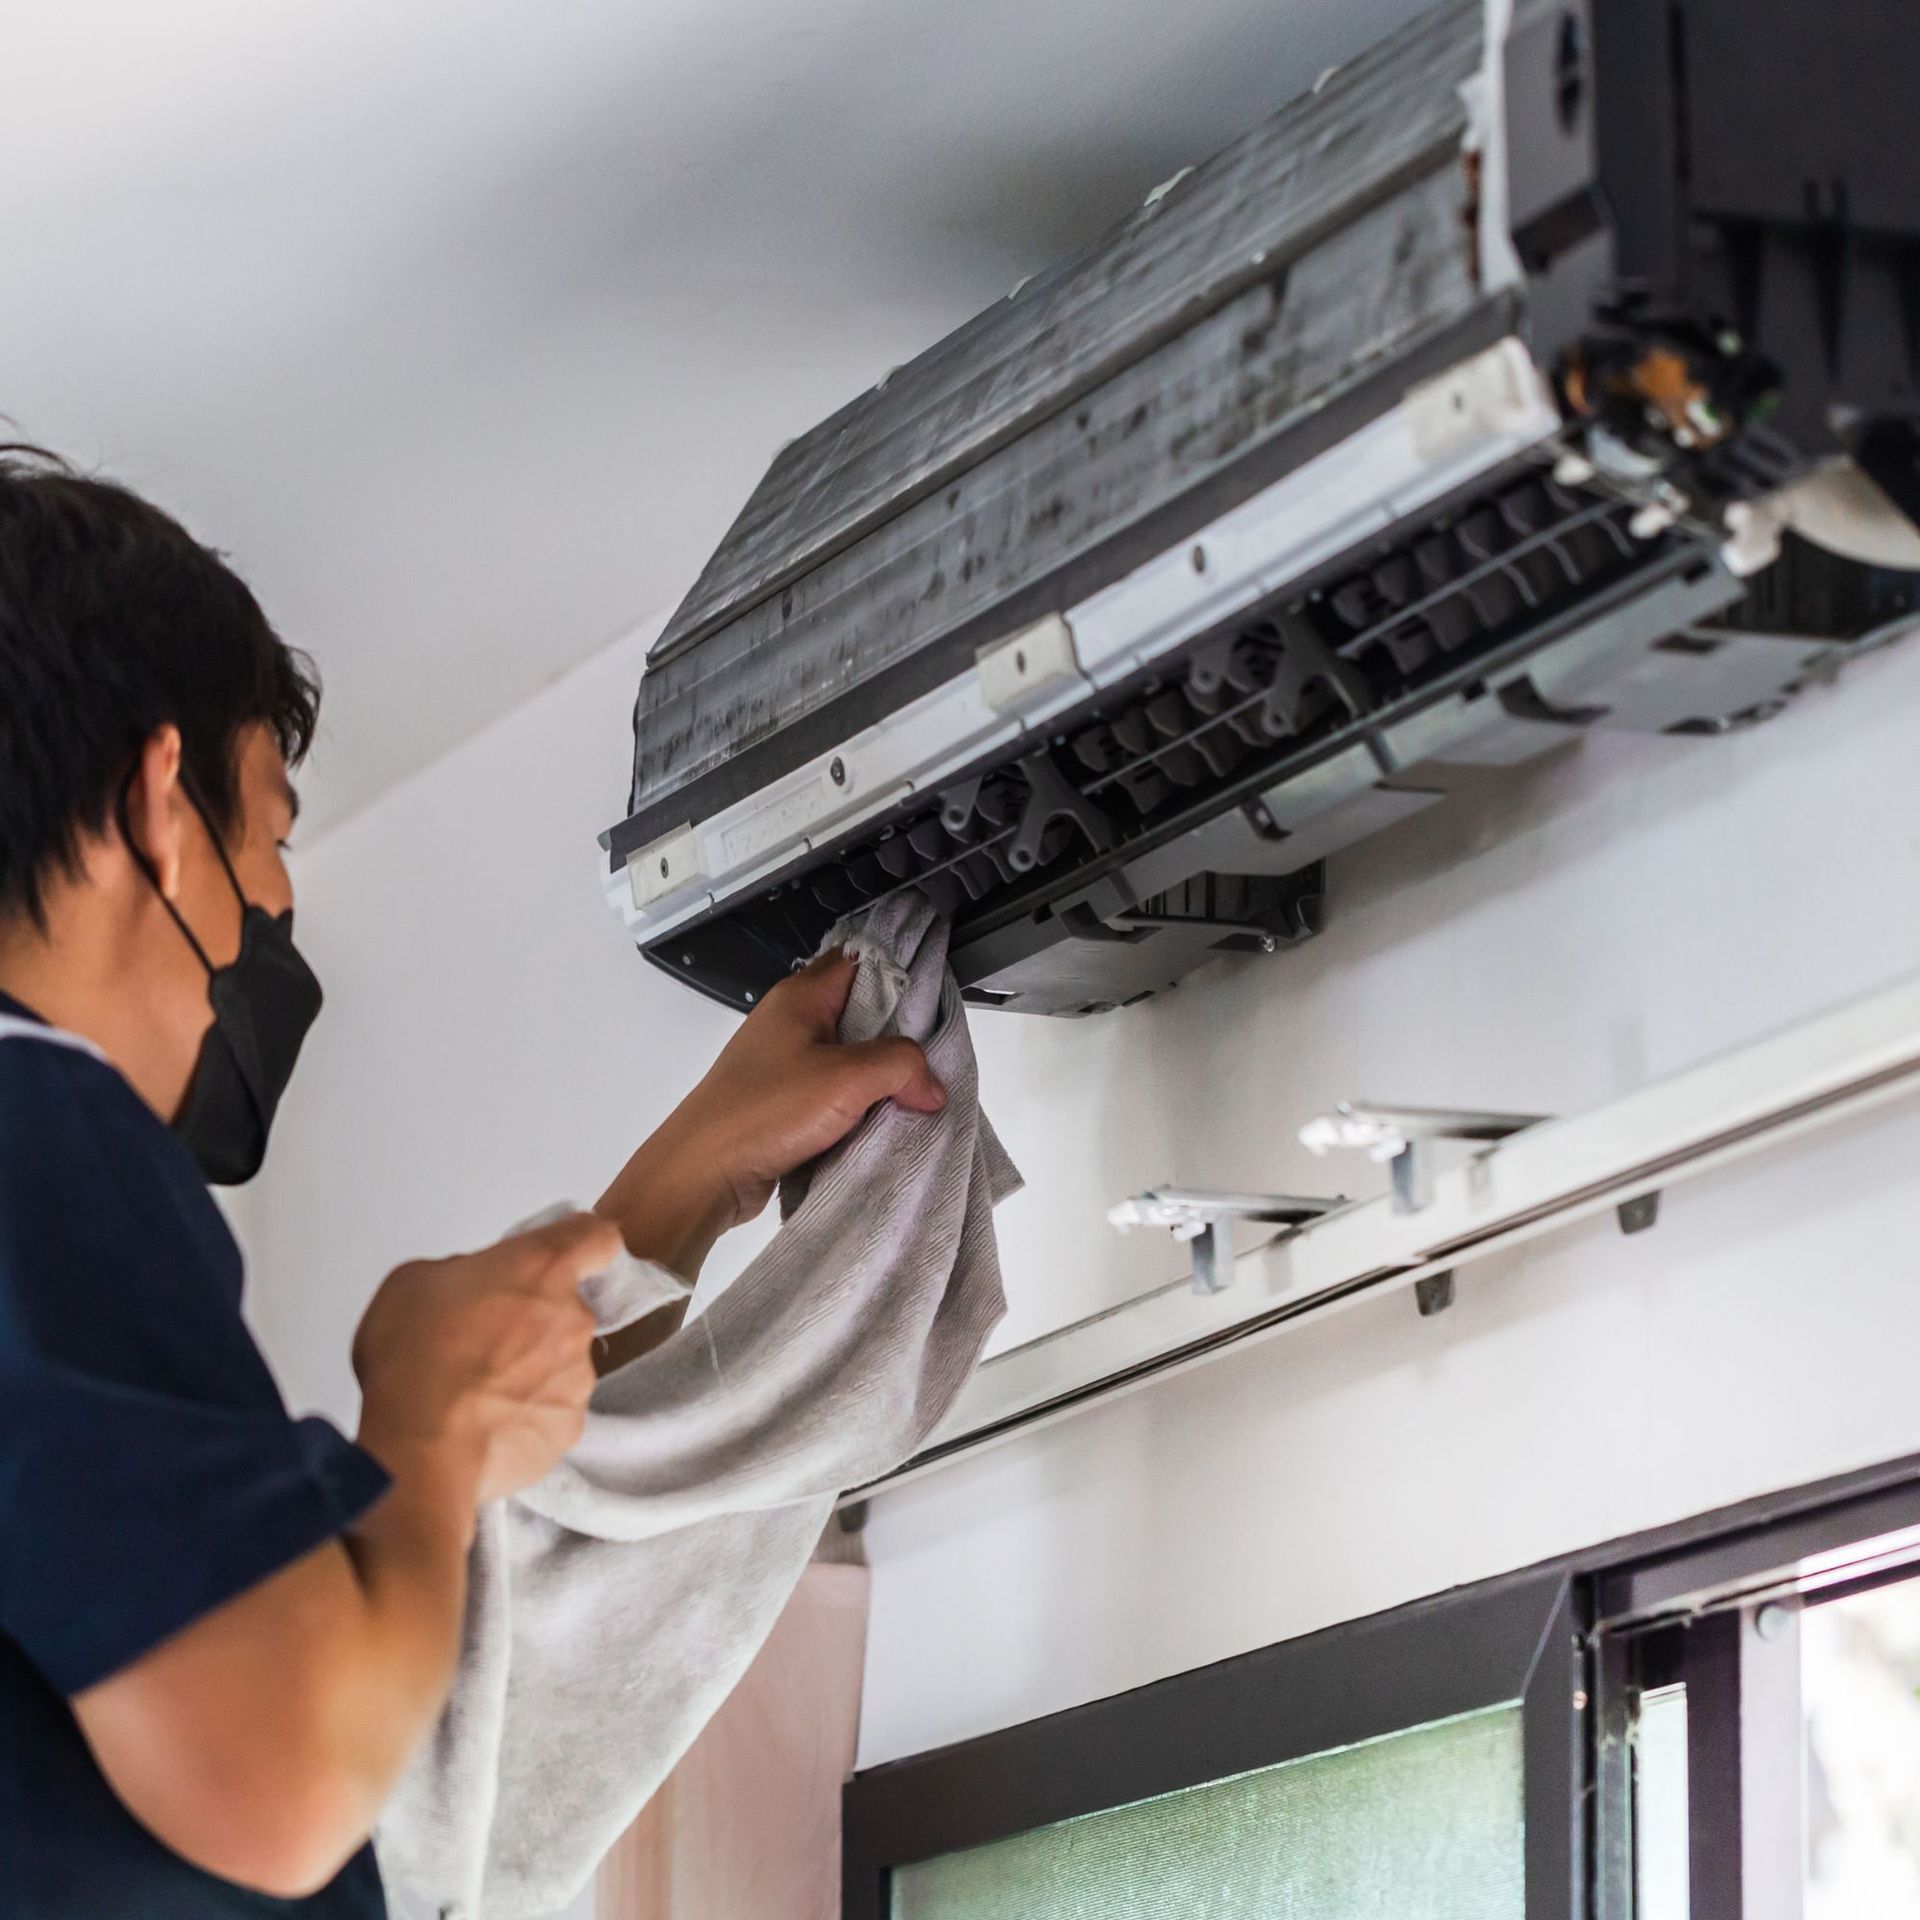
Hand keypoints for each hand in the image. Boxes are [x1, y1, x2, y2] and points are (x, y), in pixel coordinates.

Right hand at [352, 1211, 617, 1504]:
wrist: (420, 1452)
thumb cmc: (413, 1361)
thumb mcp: (414, 1282)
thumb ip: (461, 1271)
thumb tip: (471, 1289)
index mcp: (541, 1268)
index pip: (598, 1237)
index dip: (582, 1245)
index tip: (557, 1258)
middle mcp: (573, 1318)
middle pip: (569, 1308)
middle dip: (533, 1319)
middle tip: (482, 1340)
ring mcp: (578, 1376)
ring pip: (561, 1363)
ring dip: (529, 1371)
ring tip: (475, 1392)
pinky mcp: (570, 1427)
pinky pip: (552, 1411)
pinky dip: (527, 1415)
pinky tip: (485, 1425)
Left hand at [597, 948, 944, 1273]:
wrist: (705, 1172)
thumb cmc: (758, 1112)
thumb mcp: (848, 1077)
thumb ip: (902, 1066)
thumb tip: (930, 1082)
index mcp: (801, 996)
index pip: (861, 961)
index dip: (899, 974)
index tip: (932, 1000)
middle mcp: (790, 1023)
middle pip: (861, 1015)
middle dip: (896, 1040)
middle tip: (924, 1062)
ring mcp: (784, 1063)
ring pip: (849, 1059)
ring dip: (876, 1081)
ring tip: (903, 1099)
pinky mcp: (782, 1102)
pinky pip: (832, 1096)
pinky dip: (854, 1109)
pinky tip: (872, 1126)